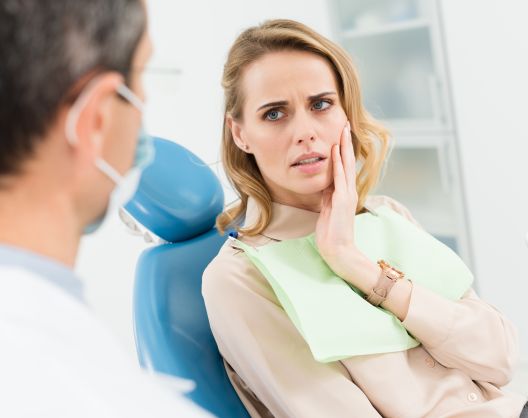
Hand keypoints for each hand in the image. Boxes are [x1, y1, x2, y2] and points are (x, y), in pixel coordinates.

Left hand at [315, 121, 360, 280]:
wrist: (338, 250)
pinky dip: (338, 165)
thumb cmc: (332, 232)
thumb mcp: (327, 208)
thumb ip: (328, 194)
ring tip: (343, 131)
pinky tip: (335, 152)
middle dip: (345, 142)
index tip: (340, 133)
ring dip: (343, 148)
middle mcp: (348, 191)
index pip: (344, 166)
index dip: (341, 149)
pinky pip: (339, 180)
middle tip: (344, 123)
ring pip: (345, 166)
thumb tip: (325, 182)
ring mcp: (346, 195)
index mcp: (344, 192)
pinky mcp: (342, 202)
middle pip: (347, 161)